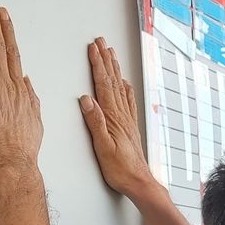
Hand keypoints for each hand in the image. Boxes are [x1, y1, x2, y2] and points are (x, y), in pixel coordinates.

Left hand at [0, 0, 42, 181]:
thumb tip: (27, 82)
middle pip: (0, 43)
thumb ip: (30, 99)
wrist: (15, 164)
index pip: (13, 53)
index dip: (7, 30)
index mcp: (20, 89)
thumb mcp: (34, 121)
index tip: (3, 13)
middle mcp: (8, 83)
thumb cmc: (23, 149)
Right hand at [80, 38, 153, 198]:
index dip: (97, 64)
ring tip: (111, 53)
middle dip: (105, 59)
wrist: (139, 182)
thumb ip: (95, 122)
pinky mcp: (130, 126)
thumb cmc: (120, 169)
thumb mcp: (102, 147)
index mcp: (112, 117)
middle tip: (101, 42)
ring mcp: (127, 119)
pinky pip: (127, 100)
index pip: (103, 84)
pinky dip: (125, 87)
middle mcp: (122, 114)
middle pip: (112, 81)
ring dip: (114, 69)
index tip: (93, 48)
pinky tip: (125, 82)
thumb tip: (86, 99)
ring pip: (120, 87)